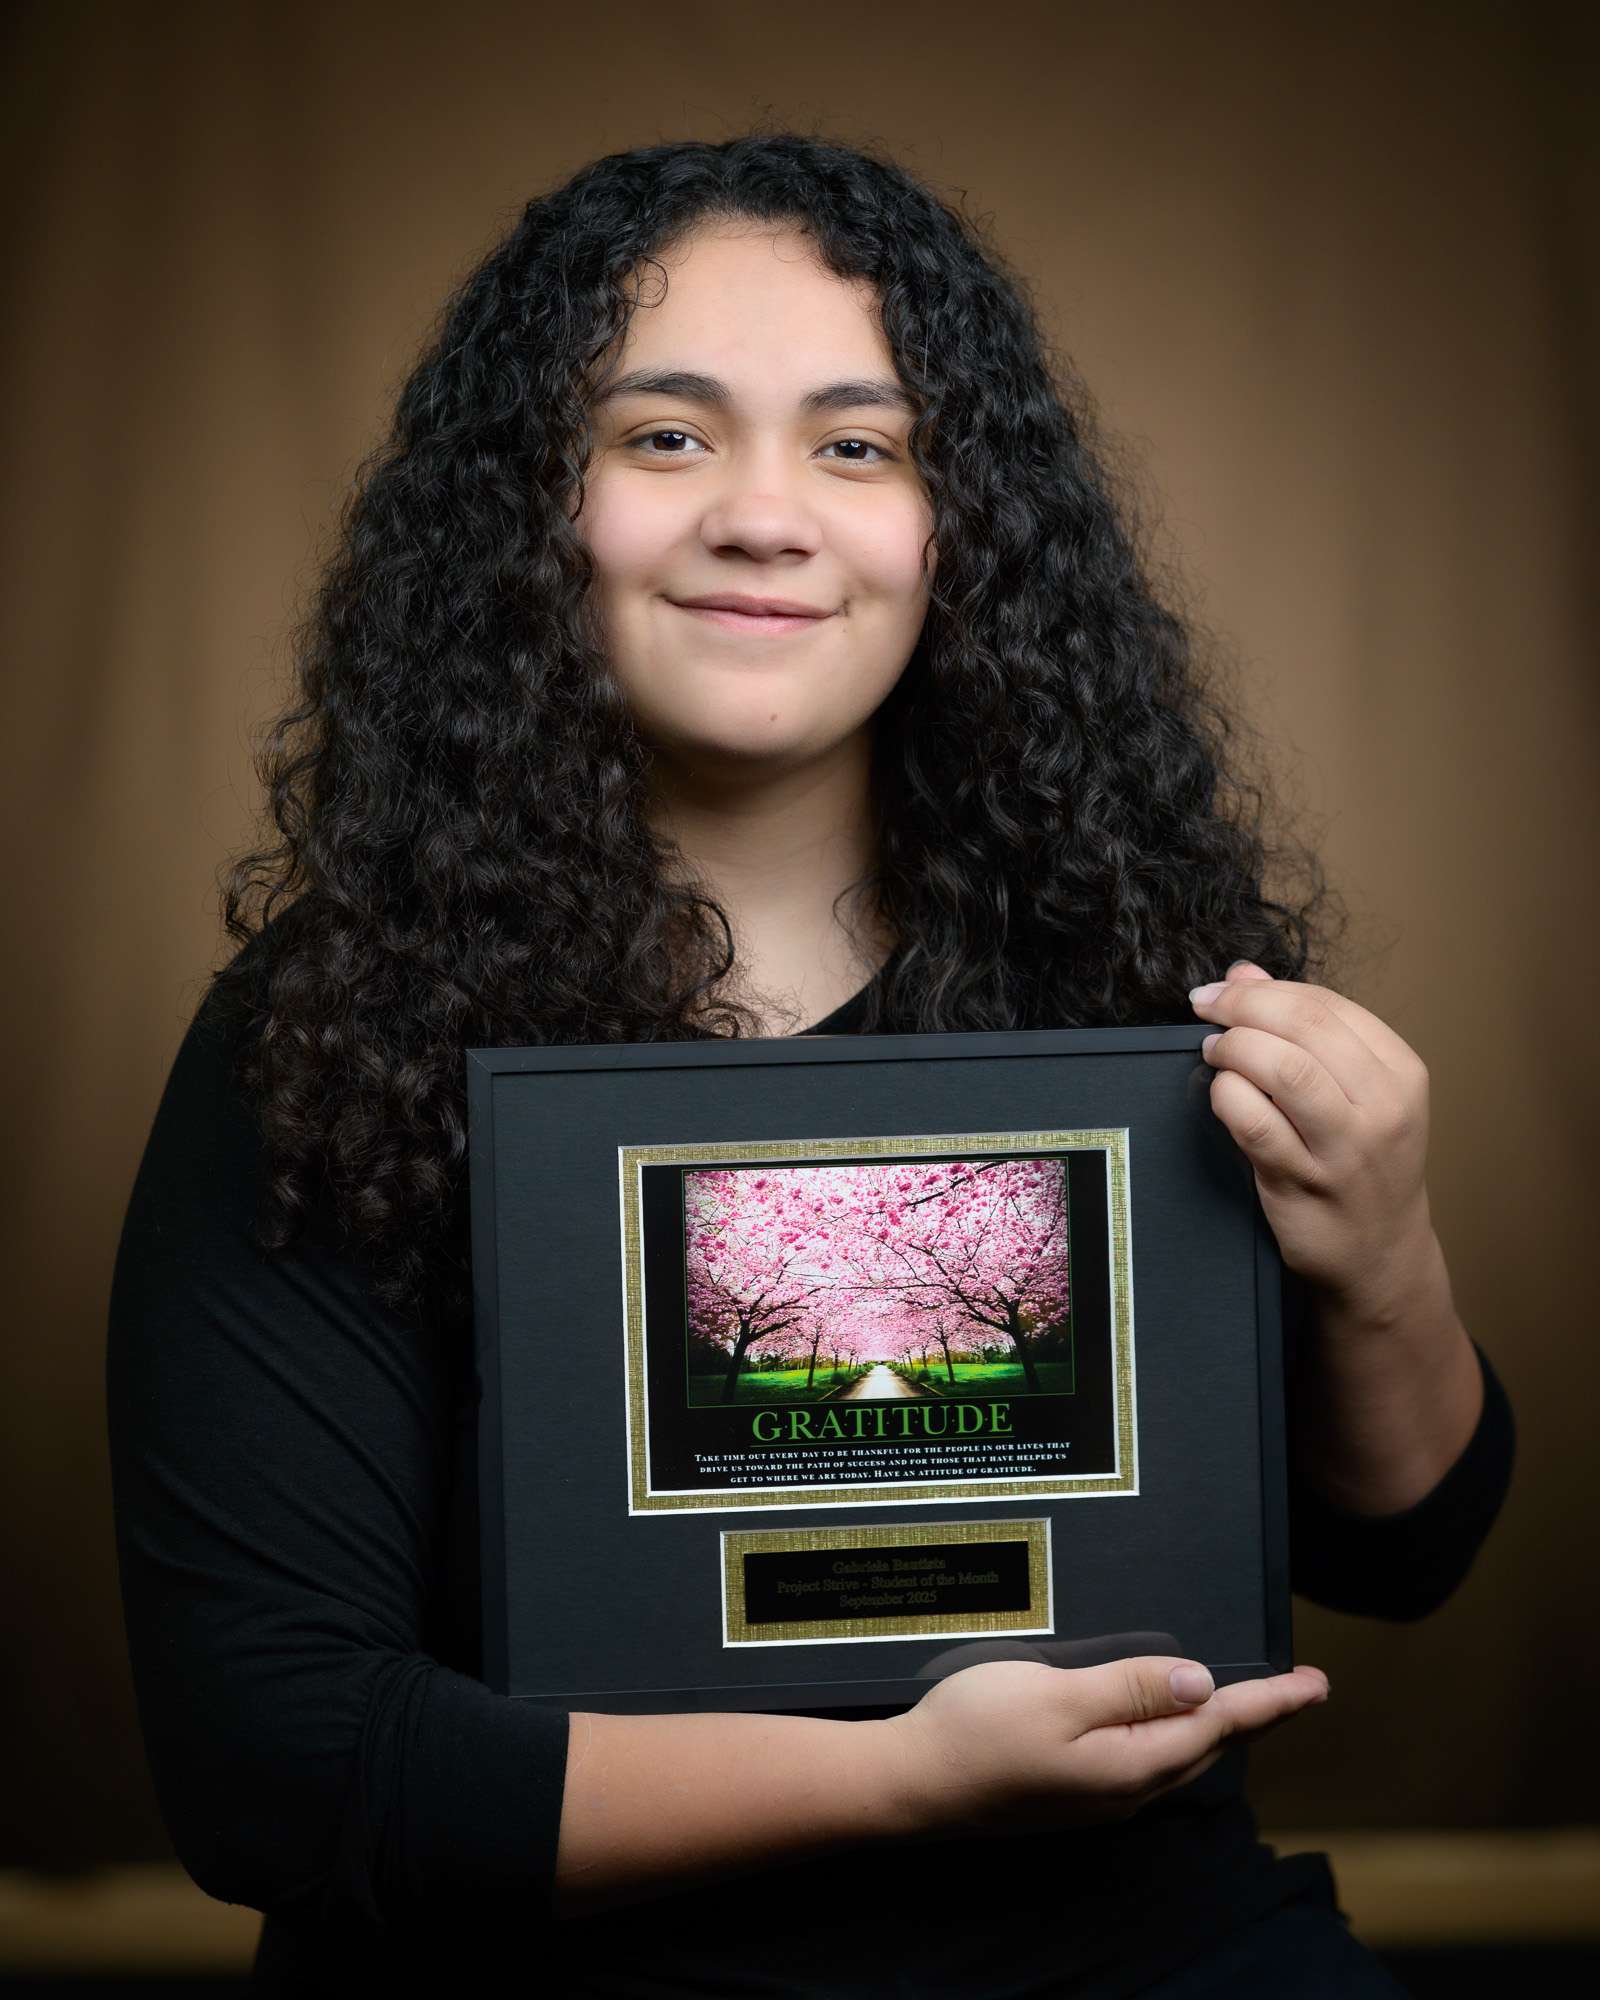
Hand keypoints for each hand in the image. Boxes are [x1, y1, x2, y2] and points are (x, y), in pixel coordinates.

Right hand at [880, 1655, 1328, 1836]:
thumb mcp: (1057, 1696)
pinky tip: (1168, 1716)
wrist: (912, 1783)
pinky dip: (1175, 1732)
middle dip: (1255, 1715)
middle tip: (1294, 1685)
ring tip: (1247, 1698)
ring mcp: (1099, 1796)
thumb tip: (1201, 1684)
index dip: (1270, 1701)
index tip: (1318, 1683)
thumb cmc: (977, 1730)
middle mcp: (1125, 1789)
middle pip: (1208, 1746)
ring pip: (1179, 1756)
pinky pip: (1147, 1759)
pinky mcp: (1075, 1791)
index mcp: (1131, 1765)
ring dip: (1217, 1725)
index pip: (1218, 1725)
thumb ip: (1130, 1688)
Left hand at [1189, 961, 1436, 1324]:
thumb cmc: (1361, 1163)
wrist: (1380, 1253)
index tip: (1224, 989)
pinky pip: (1254, 1122)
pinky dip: (1226, 1096)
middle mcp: (1382, 1106)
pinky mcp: (1306, 1183)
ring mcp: (1346, 1148)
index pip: (1327, 1004)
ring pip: (1282, 1067)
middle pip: (1305, 1025)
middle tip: (1207, 1009)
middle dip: (1242, 1006)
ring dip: (1234, 1047)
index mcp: (1401, 1072)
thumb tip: (1244, 974)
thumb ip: (1303, 1030)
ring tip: (1215, 1050)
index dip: (1264, 989)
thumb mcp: (1354, 1091)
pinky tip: (1220, 1094)